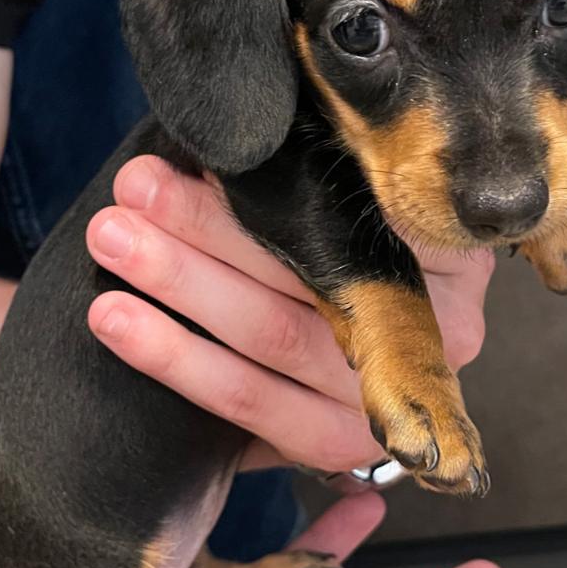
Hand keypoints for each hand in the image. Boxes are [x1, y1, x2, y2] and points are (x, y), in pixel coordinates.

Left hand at [85, 154, 493, 474]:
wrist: (344, 358)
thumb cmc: (334, 248)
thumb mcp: (345, 200)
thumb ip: (315, 171)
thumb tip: (235, 120)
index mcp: (455, 254)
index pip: (368, 212)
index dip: (286, 177)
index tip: (211, 144)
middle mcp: (443, 332)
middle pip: (315, 272)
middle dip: (209, 226)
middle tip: (136, 186)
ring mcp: (391, 398)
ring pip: (272, 336)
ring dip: (180, 284)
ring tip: (112, 240)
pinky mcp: (335, 446)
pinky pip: (248, 403)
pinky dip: (175, 358)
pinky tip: (117, 320)